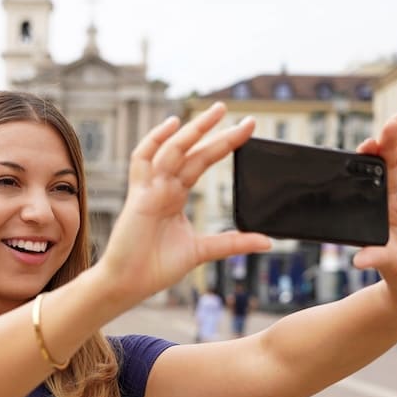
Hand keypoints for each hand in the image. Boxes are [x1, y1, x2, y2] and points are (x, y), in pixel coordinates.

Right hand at [98, 103, 270, 302]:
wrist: (129, 283)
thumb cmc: (156, 267)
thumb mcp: (202, 251)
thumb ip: (232, 242)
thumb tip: (266, 242)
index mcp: (176, 195)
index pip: (203, 161)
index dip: (224, 144)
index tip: (248, 129)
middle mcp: (163, 186)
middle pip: (192, 150)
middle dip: (215, 130)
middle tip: (242, 116)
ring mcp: (150, 188)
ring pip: (172, 149)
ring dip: (194, 130)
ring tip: (217, 112)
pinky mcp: (138, 195)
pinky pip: (143, 159)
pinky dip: (154, 140)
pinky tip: (173, 124)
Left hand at [353, 116, 396, 308]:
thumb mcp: (389, 266)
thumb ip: (377, 258)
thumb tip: (359, 260)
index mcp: (377, 212)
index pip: (370, 181)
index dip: (368, 162)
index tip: (365, 145)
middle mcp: (394, 202)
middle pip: (389, 167)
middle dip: (388, 145)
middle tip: (387, 123)